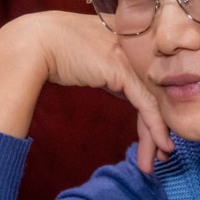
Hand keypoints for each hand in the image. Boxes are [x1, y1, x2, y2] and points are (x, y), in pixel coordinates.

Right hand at [0, 11, 173, 171]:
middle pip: (157, 93)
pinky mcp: (123, 72)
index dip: (157, 108)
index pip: (152, 80)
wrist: (34, 42)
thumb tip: (115, 83)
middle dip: (162, 125)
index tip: (158, 133)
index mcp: (132, 41)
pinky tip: (161, 146)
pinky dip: (156, 128)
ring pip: (154, 103)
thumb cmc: (54, 49)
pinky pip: (147, 105)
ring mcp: (131, 59)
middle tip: (165, 152)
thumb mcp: (91, 56)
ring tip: (160, 159)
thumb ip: (109, 67)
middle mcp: (137, 49)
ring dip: (157, 135)